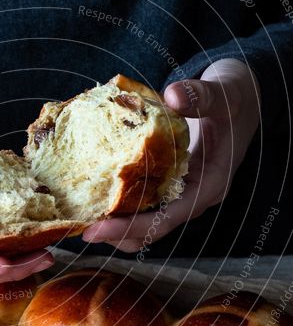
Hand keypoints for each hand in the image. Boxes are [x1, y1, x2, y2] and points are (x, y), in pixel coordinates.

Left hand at [83, 59, 259, 252]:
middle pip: (153, 228)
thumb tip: (172, 96)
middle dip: (117, 233)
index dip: (132, 227)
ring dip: (116, 222)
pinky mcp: (171, 181)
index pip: (169, 217)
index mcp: (210, 184)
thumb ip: (200, 96)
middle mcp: (195, 195)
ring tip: (81, 218)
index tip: (98, 231)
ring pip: (147, 220)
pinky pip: (144, 200)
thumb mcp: (223, 92)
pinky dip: (120, 201)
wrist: (243, 96)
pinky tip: (94, 193)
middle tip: (81, 230)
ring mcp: (183, 190)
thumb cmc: (235, 96)